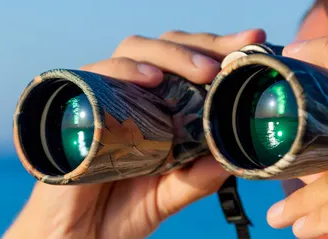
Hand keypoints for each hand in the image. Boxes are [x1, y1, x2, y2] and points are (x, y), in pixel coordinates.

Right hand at [3, 28, 265, 238]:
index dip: (217, 49)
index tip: (254, 42)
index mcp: (152, 111)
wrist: (73, 238)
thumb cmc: (114, 214)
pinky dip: (120, 72)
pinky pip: (92, 77)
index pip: (183, 65)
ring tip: (202, 70)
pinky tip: (149, 80)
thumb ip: (193, 181)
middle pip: (161, 49)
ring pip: (130, 53)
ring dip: (168, 55)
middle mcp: (127, 98)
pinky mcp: (73, 110)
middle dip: (200, 45)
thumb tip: (230, 162)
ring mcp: (100, 100)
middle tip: (233, 54)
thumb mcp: (164, 197)